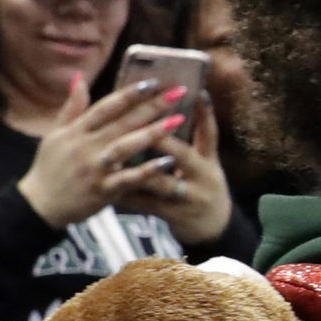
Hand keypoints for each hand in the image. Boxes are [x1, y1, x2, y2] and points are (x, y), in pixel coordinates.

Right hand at [15, 74, 183, 227]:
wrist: (39, 205)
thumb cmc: (50, 167)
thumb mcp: (55, 134)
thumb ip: (72, 107)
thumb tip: (79, 77)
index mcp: (76, 131)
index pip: (106, 106)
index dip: (129, 93)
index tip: (153, 82)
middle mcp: (85, 146)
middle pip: (122, 122)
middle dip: (151, 106)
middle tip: (178, 93)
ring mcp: (95, 168)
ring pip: (127, 147)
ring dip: (154, 133)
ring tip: (178, 121)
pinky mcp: (102, 190)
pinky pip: (129, 179)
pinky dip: (148, 171)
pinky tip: (169, 162)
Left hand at [120, 94, 232, 245]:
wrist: (212, 228)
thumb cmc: (202, 184)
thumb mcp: (207, 160)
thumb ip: (200, 132)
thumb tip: (197, 95)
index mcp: (208, 161)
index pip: (210, 133)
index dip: (205, 114)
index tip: (196, 92)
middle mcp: (202, 177)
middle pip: (183, 155)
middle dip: (162, 139)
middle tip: (140, 123)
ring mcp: (187, 198)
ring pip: (161, 182)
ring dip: (138, 169)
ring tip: (114, 155)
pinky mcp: (171, 215)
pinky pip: (145, 204)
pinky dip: (127, 195)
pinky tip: (108, 186)